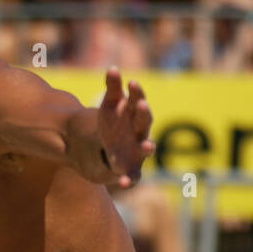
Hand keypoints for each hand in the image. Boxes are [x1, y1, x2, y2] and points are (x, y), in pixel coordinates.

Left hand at [99, 68, 154, 186]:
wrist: (104, 149)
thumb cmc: (112, 123)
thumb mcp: (110, 106)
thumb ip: (112, 88)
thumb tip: (112, 68)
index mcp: (136, 115)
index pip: (139, 101)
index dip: (136, 93)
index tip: (131, 82)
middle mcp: (141, 132)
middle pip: (145, 122)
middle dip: (144, 114)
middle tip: (143, 104)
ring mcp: (138, 152)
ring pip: (146, 149)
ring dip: (147, 147)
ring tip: (148, 145)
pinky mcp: (131, 170)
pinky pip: (132, 177)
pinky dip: (127, 180)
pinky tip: (121, 183)